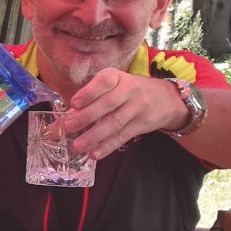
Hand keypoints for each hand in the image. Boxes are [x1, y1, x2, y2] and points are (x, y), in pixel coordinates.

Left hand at [61, 70, 187, 159]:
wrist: (166, 98)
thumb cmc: (127, 91)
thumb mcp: (112, 87)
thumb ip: (89, 100)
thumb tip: (64, 119)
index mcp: (116, 77)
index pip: (104, 81)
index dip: (89, 92)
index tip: (74, 103)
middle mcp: (129, 89)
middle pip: (108, 104)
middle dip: (87, 116)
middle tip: (68, 126)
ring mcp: (138, 107)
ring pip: (115, 122)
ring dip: (95, 135)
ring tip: (78, 145)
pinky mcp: (143, 124)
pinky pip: (123, 136)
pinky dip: (108, 146)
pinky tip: (94, 154)